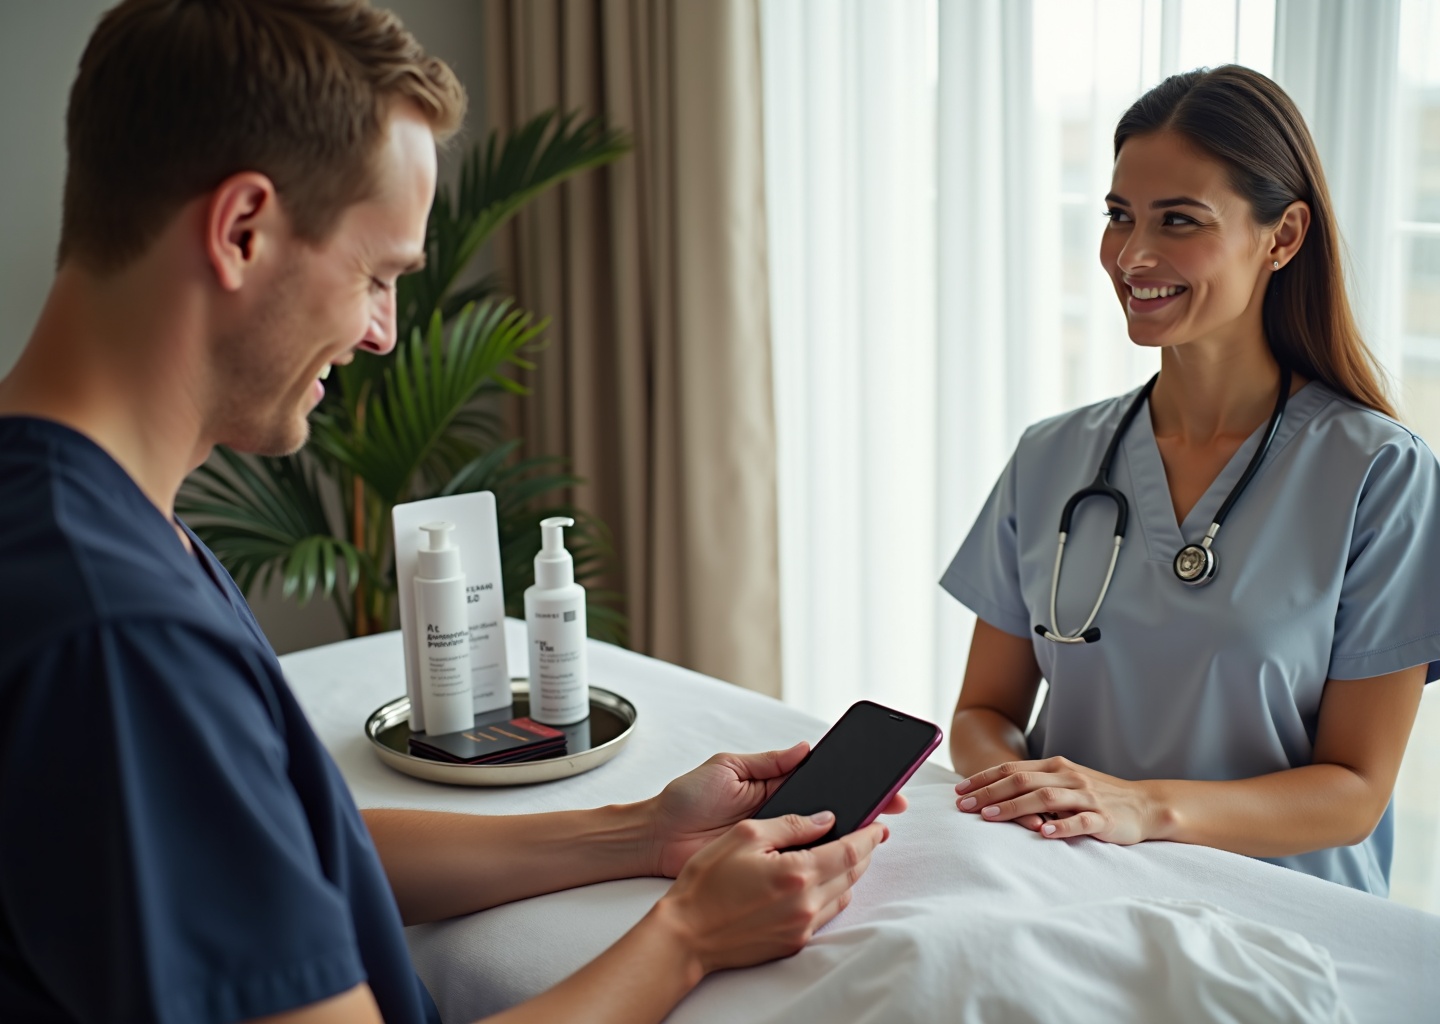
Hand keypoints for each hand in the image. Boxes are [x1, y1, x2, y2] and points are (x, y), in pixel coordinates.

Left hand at [645, 744, 907, 876]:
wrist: (658, 837)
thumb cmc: (686, 798)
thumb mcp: (727, 767)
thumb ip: (768, 762)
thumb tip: (806, 747)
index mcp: (773, 784)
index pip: (820, 779)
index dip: (850, 779)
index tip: (880, 778)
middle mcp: (780, 811)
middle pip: (829, 808)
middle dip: (862, 805)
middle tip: (891, 805)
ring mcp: (775, 840)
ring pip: (820, 836)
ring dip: (849, 833)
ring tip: (877, 828)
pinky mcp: (766, 864)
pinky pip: (800, 862)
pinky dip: (822, 860)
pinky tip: (844, 858)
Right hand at [656, 811, 886, 974]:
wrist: (686, 934)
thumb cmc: (707, 883)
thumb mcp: (745, 835)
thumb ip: (789, 824)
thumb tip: (825, 819)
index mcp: (797, 873)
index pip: (850, 851)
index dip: (869, 836)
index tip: (879, 825)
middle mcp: (806, 904)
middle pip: (853, 874)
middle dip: (864, 852)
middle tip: (869, 837)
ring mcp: (801, 926)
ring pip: (843, 896)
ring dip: (849, 874)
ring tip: (845, 856)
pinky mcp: (793, 942)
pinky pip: (825, 914)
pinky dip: (831, 895)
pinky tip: (821, 882)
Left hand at [955, 756, 1154, 844]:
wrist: (1145, 805)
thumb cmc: (1097, 796)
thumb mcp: (1065, 783)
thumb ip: (1036, 785)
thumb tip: (995, 794)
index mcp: (1056, 767)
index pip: (1012, 768)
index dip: (984, 778)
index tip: (959, 790)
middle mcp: (1068, 777)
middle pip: (1022, 780)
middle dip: (989, 792)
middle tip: (963, 805)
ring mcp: (1086, 796)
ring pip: (1045, 798)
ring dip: (1015, 807)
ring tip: (990, 816)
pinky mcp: (1103, 818)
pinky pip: (1080, 821)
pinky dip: (1061, 826)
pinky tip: (1044, 833)